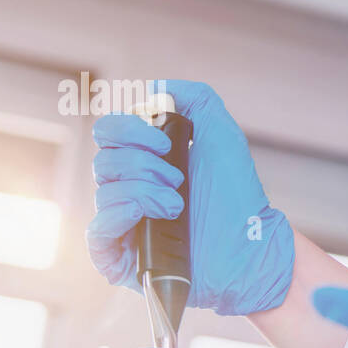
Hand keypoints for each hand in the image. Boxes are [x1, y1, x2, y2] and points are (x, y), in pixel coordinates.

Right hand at [86, 80, 294, 315]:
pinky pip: (96, 232)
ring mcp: (124, 225)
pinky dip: (119, 216)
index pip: (108, 132)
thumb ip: (194, 98)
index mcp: (143, 161)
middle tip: (179, 179)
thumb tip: (156, 89)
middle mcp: (128, 190)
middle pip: (103, 160)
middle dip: (143, 164)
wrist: (251, 244)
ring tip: (178, 206)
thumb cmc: (237, 195)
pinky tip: (148, 215)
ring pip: (104, 193)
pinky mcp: (121, 259)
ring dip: (145, 192)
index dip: (131, 130)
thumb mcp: (221, 133)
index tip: (167, 143)